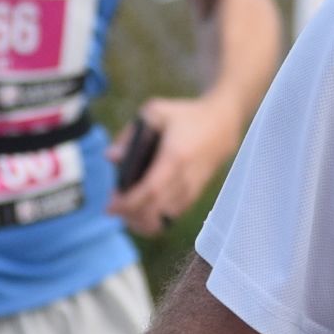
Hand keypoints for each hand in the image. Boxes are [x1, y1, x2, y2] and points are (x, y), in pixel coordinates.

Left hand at [106, 95, 228, 234]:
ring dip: (144, 221)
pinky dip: (158, 218)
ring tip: (127, 214)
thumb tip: (111, 157)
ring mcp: (193, 187)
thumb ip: (130, 134)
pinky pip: (176, 213)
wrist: (223, 123)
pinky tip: (145, 214)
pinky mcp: (197, 192)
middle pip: (156, 209)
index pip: (150, 190)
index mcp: (174, 156)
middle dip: (132, 216)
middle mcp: (185, 176)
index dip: (128, 203)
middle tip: (115, 210)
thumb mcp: (155, 112)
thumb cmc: (186, 115)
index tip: (110, 206)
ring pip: (167, 216)